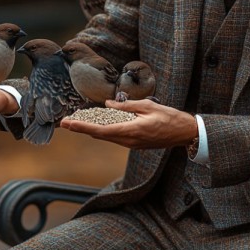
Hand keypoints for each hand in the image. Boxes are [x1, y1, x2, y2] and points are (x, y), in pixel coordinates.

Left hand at [60, 98, 197, 149]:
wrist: (184, 133)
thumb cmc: (169, 117)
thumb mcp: (147, 106)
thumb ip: (126, 106)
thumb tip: (107, 105)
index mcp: (131, 131)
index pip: (100, 131)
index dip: (82, 127)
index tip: (68, 124)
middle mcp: (129, 141)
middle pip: (99, 135)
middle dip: (82, 129)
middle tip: (66, 122)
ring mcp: (131, 144)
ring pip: (106, 137)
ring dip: (91, 130)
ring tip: (77, 122)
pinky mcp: (134, 144)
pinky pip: (115, 137)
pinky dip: (103, 130)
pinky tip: (97, 124)